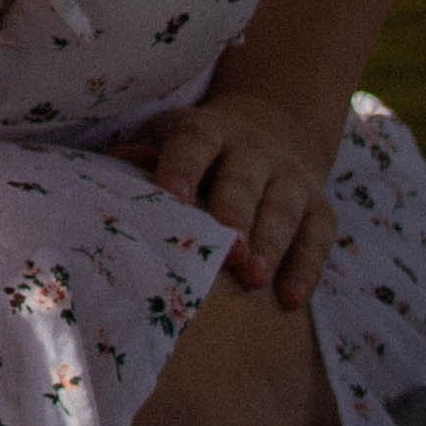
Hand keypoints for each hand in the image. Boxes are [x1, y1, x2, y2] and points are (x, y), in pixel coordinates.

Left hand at [110, 90, 339, 306]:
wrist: (272, 126)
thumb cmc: (196, 150)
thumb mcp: (166, 139)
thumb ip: (140, 157)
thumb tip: (106, 180)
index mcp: (206, 131)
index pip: (193, 143)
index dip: (182, 167)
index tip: (172, 196)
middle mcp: (253, 150)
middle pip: (243, 181)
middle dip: (235, 215)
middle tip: (227, 250)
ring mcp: (290, 177)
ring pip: (283, 209)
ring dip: (271, 244)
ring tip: (255, 278)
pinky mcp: (319, 205)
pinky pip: (318, 235)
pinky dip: (307, 267)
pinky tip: (291, 298)